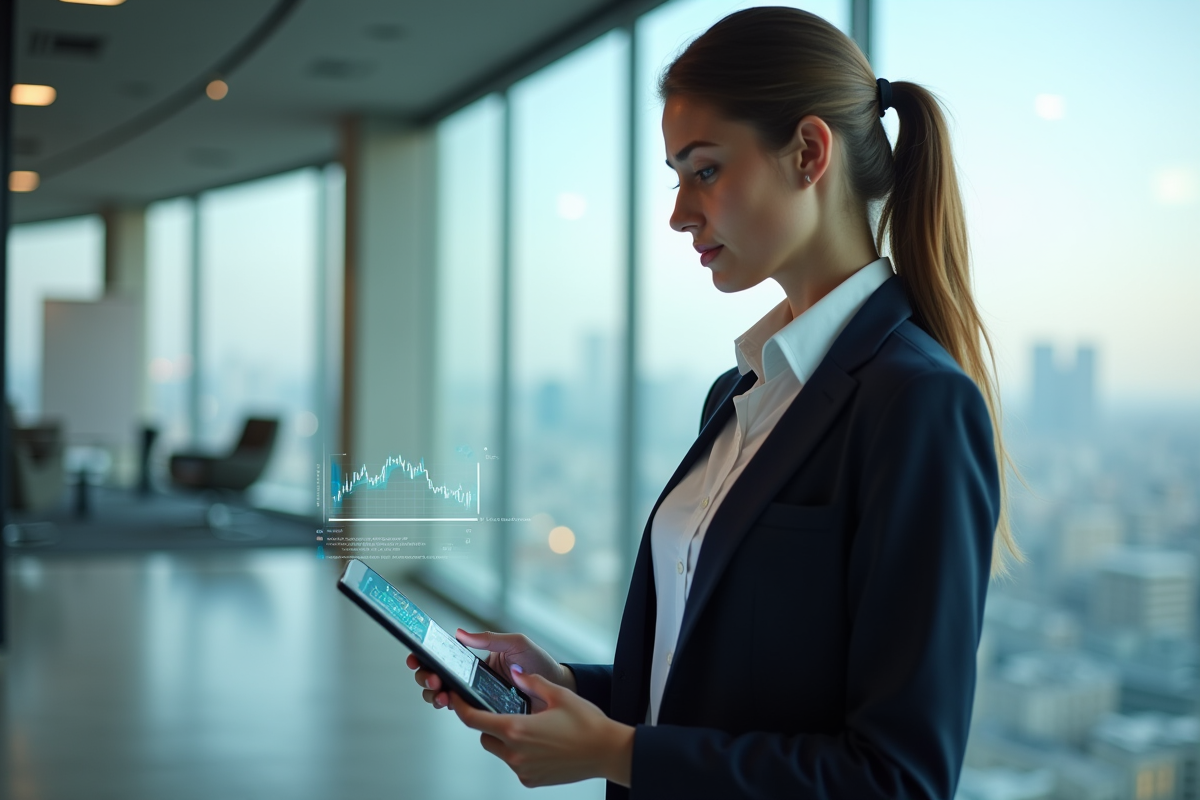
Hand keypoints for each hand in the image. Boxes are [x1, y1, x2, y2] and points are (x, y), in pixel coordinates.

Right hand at [406, 629, 575, 712]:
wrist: (556, 688)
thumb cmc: (537, 662)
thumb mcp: (515, 643)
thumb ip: (489, 639)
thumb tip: (459, 634)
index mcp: (474, 657)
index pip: (443, 656)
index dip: (425, 657)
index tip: (416, 657)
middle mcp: (470, 676)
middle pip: (436, 676)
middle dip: (425, 677)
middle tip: (432, 678)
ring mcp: (475, 694)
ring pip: (442, 694)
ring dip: (433, 693)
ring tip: (440, 693)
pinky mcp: (483, 710)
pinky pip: (460, 710)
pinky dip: (449, 706)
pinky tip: (450, 703)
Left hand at [450, 666, 633, 787]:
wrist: (607, 752)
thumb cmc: (586, 724)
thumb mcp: (558, 694)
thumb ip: (531, 682)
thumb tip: (515, 673)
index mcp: (516, 729)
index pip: (473, 719)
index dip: (460, 707)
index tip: (456, 699)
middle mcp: (515, 753)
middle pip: (484, 735)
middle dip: (488, 722)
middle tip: (505, 710)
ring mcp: (522, 769)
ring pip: (499, 751)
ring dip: (504, 738)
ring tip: (530, 727)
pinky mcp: (531, 780)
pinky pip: (514, 764)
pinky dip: (519, 753)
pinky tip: (541, 743)